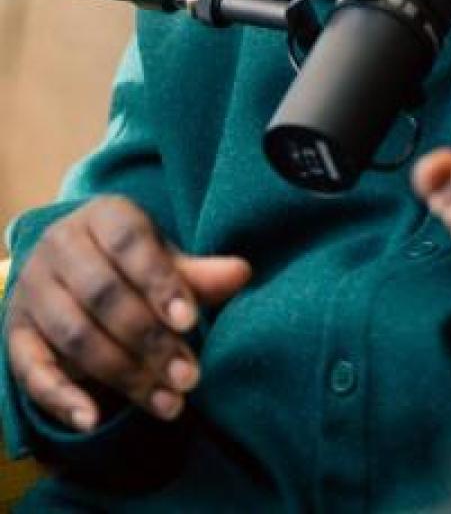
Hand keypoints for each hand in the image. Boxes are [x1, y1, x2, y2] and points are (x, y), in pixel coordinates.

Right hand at [5, 196, 250, 432]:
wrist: (71, 264)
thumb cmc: (133, 260)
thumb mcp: (165, 258)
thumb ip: (199, 272)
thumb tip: (243, 273)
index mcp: (103, 217)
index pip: (131, 245)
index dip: (161, 283)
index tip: (191, 323)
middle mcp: (61, 247)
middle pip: (104, 296)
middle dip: (150, 341)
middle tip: (189, 377)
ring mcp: (32, 290)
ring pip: (75, 336)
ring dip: (123, 374)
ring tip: (169, 403)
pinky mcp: (15, 333)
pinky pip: (31, 369)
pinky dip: (60, 397)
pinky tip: (94, 419)